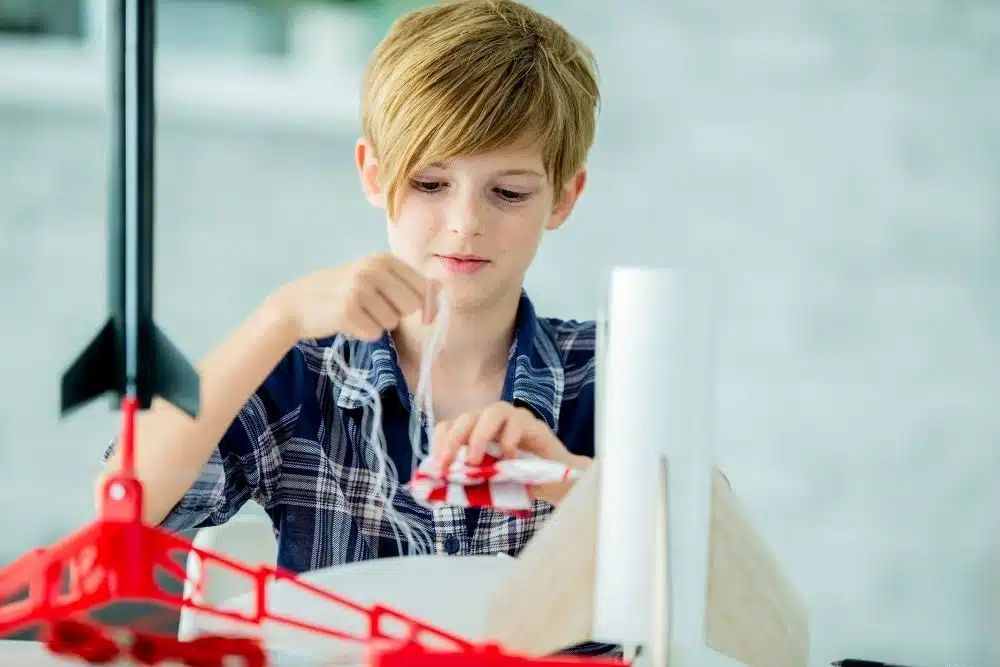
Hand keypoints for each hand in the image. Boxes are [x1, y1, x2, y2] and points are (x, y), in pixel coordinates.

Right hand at [268, 253, 438, 340]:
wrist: (296, 303)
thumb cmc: (340, 291)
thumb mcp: (373, 277)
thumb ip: (406, 283)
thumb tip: (441, 291)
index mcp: (384, 258)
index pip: (424, 287)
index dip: (427, 306)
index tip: (422, 316)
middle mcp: (372, 269)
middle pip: (412, 306)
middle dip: (397, 314)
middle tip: (373, 309)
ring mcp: (358, 288)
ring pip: (393, 322)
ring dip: (377, 324)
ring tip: (357, 313)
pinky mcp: (346, 311)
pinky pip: (374, 333)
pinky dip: (363, 333)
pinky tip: (347, 322)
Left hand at [431, 402, 590, 504]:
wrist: (554, 483)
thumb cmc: (518, 481)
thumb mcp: (488, 483)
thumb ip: (469, 480)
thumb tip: (442, 487)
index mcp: (474, 431)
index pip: (448, 426)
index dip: (439, 443)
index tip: (437, 467)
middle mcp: (490, 420)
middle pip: (466, 417)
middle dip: (453, 440)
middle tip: (447, 464)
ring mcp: (513, 418)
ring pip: (491, 412)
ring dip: (478, 437)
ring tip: (474, 462)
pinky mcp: (532, 424)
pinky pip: (516, 423)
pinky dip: (508, 442)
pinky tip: (509, 461)